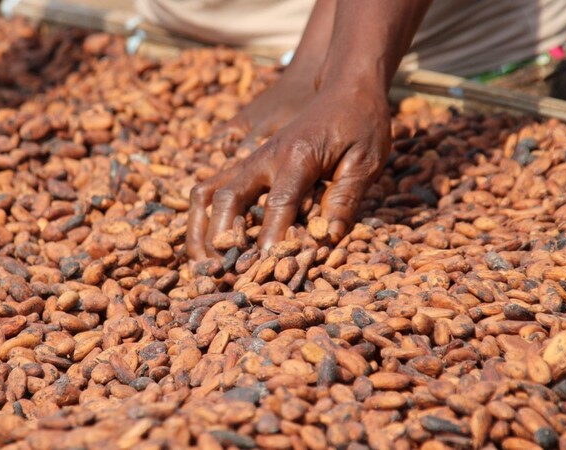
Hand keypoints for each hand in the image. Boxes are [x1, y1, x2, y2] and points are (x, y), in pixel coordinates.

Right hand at [187, 85, 390, 259]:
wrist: (345, 84)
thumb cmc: (361, 122)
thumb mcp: (366, 159)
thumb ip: (346, 197)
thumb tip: (328, 238)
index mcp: (298, 157)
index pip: (278, 204)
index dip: (270, 239)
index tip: (264, 268)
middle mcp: (265, 158)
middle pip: (226, 198)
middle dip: (219, 238)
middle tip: (221, 272)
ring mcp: (251, 160)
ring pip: (207, 192)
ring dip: (199, 229)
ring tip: (202, 262)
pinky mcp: (247, 163)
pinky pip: (210, 187)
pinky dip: (202, 216)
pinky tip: (206, 242)